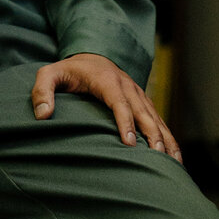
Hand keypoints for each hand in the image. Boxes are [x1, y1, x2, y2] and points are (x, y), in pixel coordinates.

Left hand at [30, 52, 181, 162]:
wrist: (92, 56)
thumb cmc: (69, 70)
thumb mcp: (50, 74)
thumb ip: (42, 91)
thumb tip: (42, 115)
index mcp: (107, 81)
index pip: (119, 102)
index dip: (125, 121)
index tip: (129, 143)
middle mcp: (128, 87)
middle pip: (144, 112)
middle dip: (153, 134)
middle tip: (158, 156)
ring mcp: (138, 94)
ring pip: (156, 118)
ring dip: (166, 139)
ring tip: (175, 163)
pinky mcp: (144, 102)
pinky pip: (159, 120)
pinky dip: (169, 137)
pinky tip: (176, 157)